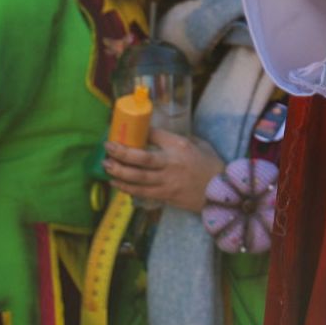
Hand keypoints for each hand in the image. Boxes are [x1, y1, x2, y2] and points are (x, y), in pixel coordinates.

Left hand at [105, 129, 224, 212]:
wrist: (220, 191)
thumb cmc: (210, 165)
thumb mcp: (197, 144)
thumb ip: (176, 140)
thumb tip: (155, 134)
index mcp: (180, 146)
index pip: (155, 135)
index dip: (140, 131)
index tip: (128, 129)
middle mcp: (171, 163)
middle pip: (141, 158)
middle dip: (121, 153)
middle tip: (108, 147)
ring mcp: (167, 181)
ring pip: (137, 178)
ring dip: (118, 171)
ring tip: (106, 165)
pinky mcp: (165, 195)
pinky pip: (141, 192)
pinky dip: (126, 187)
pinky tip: (116, 182)